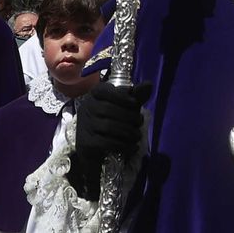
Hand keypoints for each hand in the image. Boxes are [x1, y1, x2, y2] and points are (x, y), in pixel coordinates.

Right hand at [69, 80, 152, 198]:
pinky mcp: (85, 142)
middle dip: (129, 116)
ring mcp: (84, 125)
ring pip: (108, 126)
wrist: (94, 148)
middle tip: (140, 122)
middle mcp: (86, 107)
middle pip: (108, 109)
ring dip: (128, 132)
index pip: (105, 90)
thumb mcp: (124, 106)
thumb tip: (149, 84)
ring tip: (137, 136)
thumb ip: (136, 96)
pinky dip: (123, 146)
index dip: (121, 96)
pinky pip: (106, 143)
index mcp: (95, 95)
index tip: (134, 103)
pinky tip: (133, 147)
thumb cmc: (112, 120)